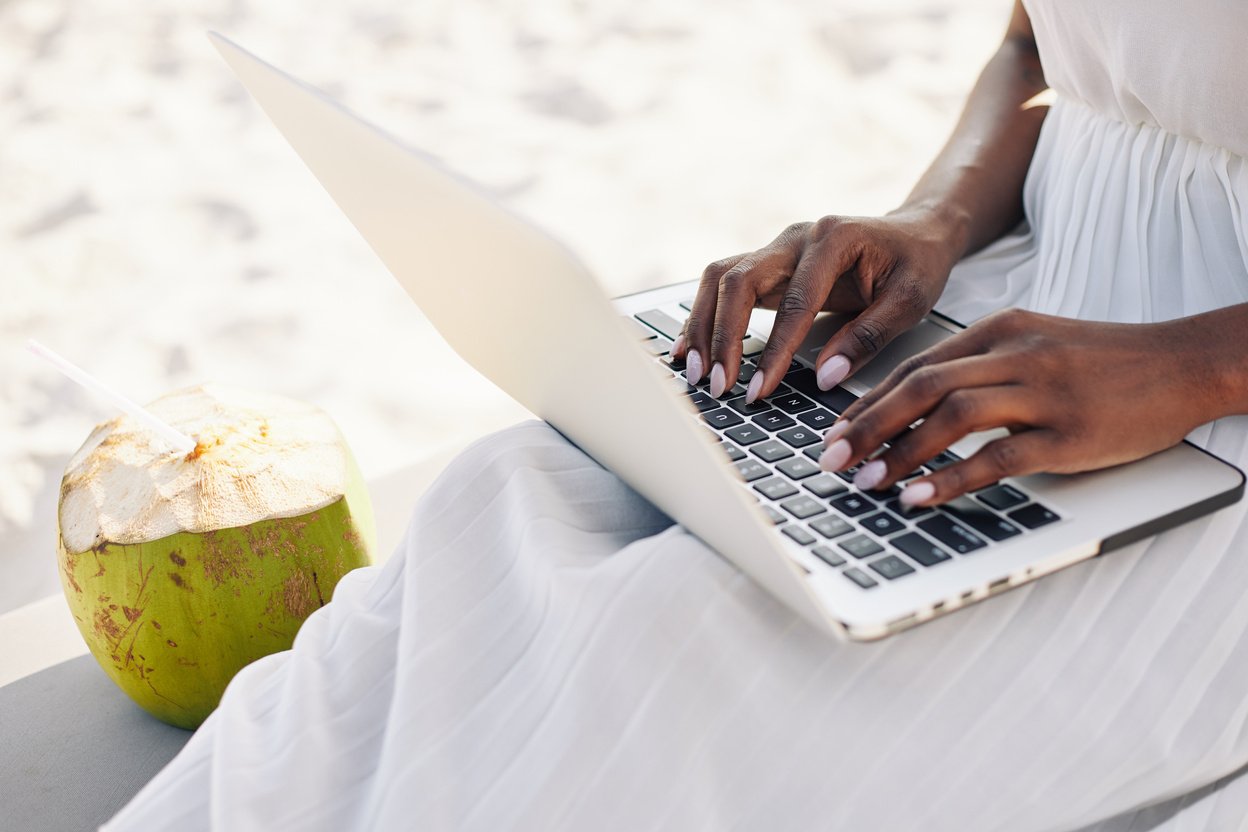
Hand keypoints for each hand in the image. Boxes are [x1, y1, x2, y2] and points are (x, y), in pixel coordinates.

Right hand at [672, 209, 961, 400]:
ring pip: (719, 279)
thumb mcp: (911, 301)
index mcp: (834, 238)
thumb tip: (825, 378)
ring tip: (696, 372)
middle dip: (722, 336)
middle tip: (718, 383)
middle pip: (738, 280)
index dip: (774, 350)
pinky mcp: (768, 265)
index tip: (760, 390)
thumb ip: (868, 337)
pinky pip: (723, 286)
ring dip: (703, 326)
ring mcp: (777, 248)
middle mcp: (795, 238)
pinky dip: (704, 317)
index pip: (794, 301)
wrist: (916, 234)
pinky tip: (690, 349)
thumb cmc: (918, 264)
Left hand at [818, 309, 1222, 505]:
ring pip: (953, 415)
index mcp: (1000, 330)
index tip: (836, 432)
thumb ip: (981, 366)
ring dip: (900, 450)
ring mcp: (1044, 392)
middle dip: (867, 424)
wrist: (1185, 363)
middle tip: (831, 459)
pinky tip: (919, 496)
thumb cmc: (1104, 361)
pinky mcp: (1070, 433)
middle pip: (922, 385)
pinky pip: (999, 456)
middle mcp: (1015, 354)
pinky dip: (952, 478)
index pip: (917, 365)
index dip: (869, 401)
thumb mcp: (1036, 344)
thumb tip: (918, 404)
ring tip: (865, 481)